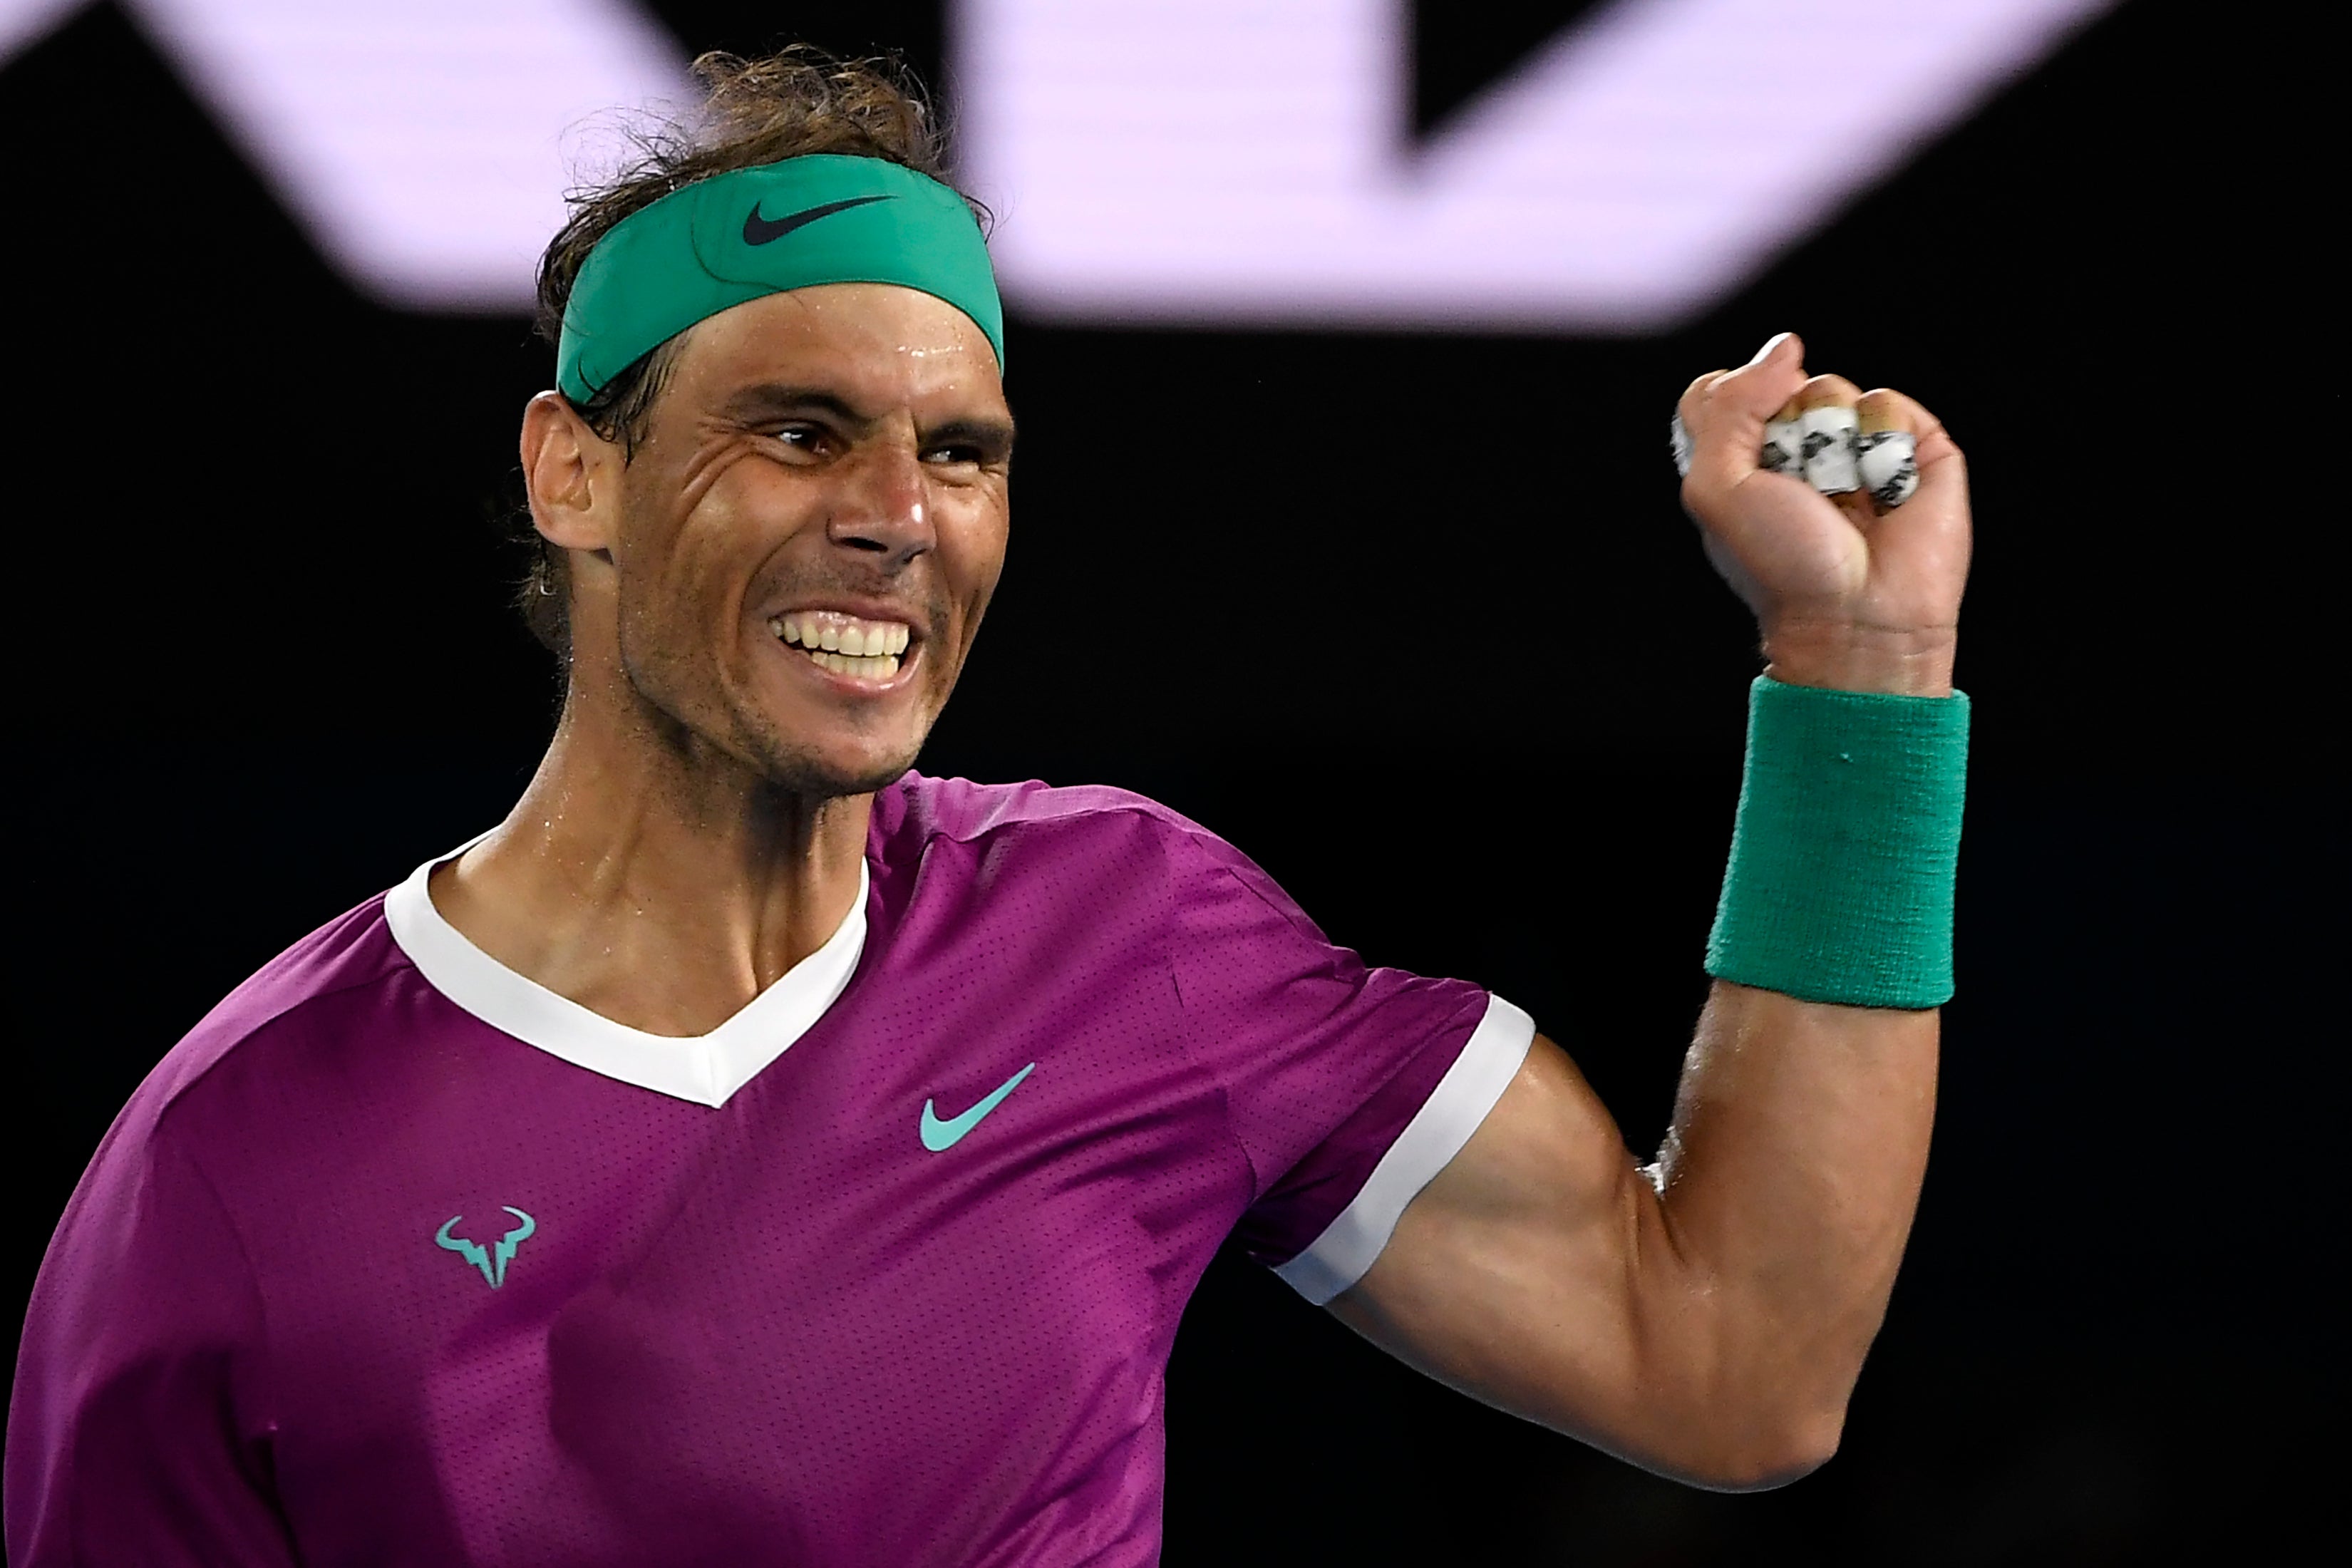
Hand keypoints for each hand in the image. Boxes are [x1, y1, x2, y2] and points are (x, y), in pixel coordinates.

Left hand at [1675, 333, 1969, 695]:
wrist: (1860, 615)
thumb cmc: (1781, 563)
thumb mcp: (1717, 488)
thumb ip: (1727, 407)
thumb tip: (1787, 346)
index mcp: (1740, 458)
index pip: (1718, 390)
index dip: (1729, 407)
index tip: (1746, 459)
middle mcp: (1795, 445)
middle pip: (1776, 382)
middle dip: (1781, 432)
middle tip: (1798, 492)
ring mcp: (1854, 443)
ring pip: (1831, 386)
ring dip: (1831, 446)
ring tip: (1844, 501)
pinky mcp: (1911, 445)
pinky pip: (1886, 403)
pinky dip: (1881, 446)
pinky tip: (1884, 494)